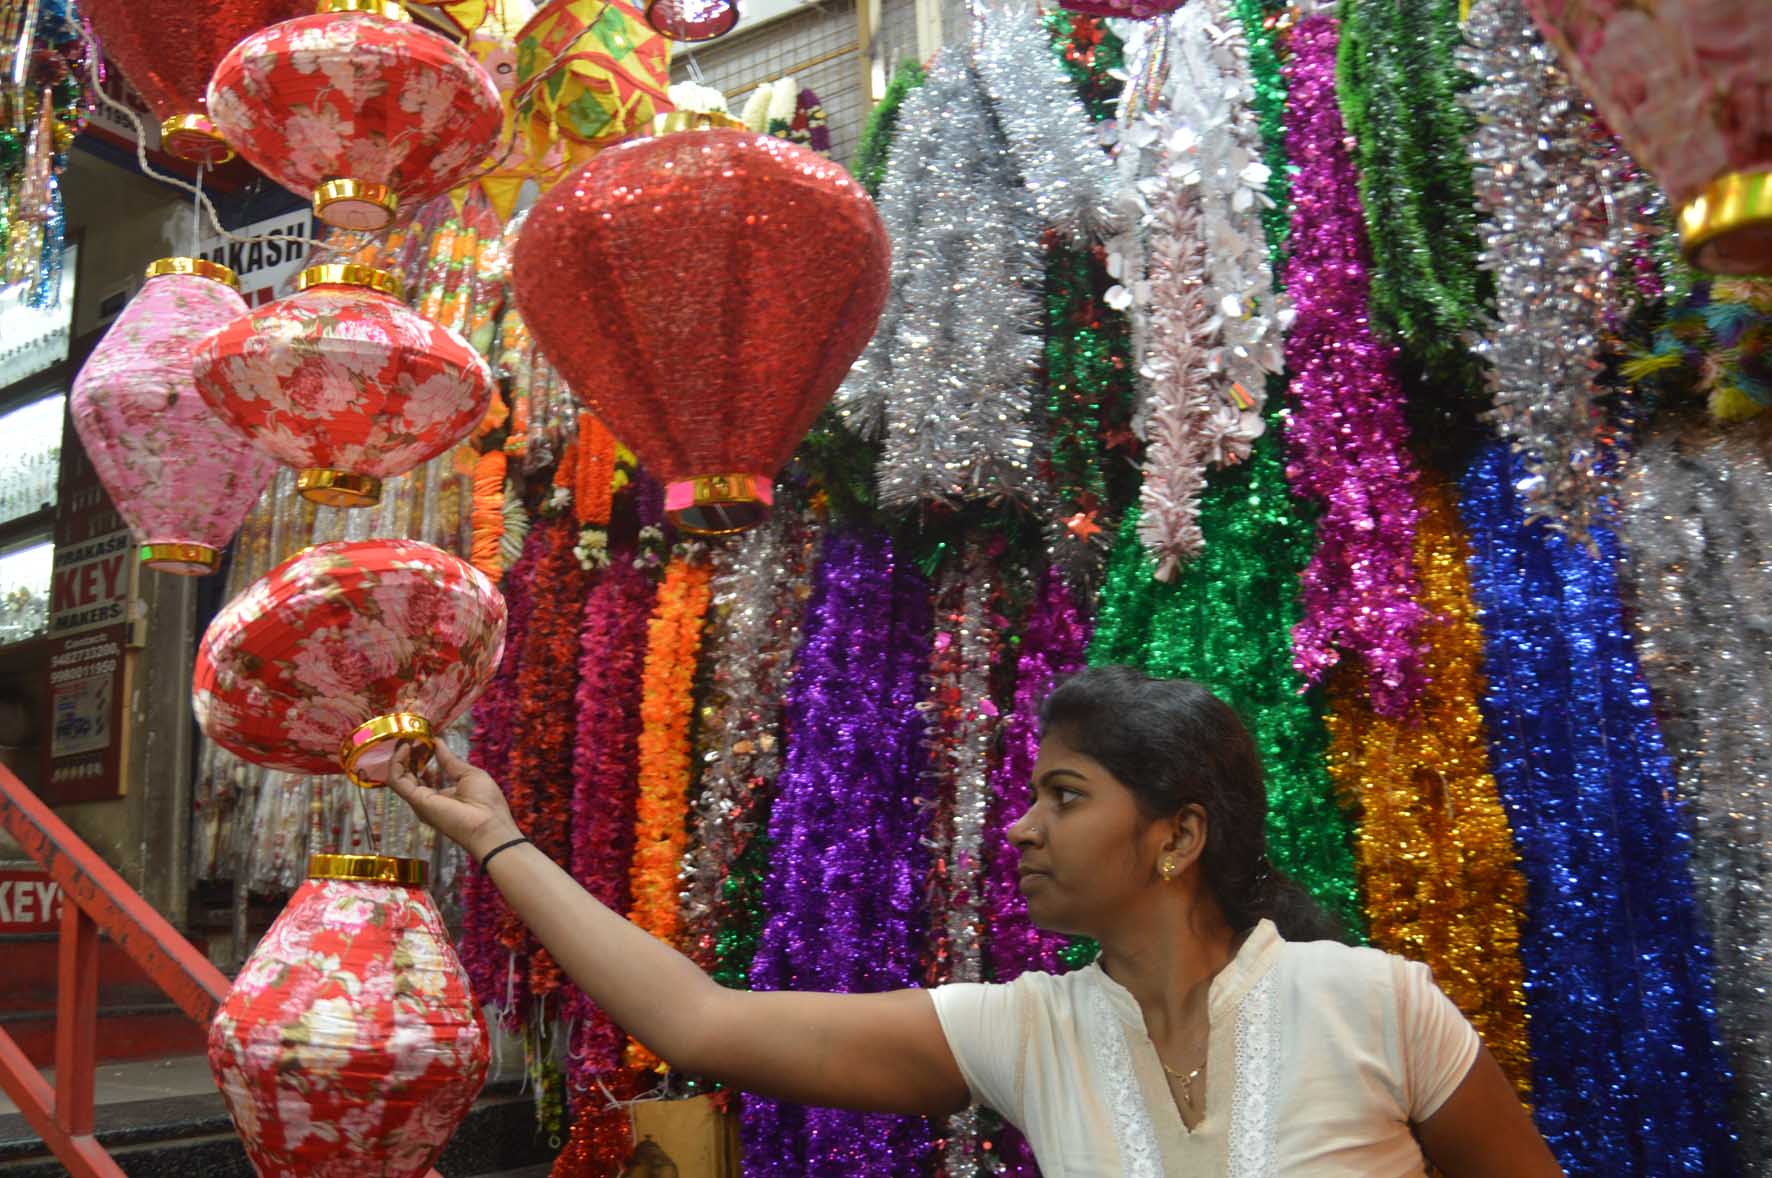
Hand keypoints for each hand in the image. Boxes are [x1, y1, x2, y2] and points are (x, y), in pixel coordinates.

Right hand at [388, 739, 522, 862]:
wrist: (489, 826)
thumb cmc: (486, 803)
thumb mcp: (468, 774)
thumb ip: (449, 760)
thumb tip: (437, 742)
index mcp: (442, 794)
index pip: (423, 774)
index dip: (421, 755)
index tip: (424, 740)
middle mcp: (427, 799)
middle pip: (409, 774)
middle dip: (409, 753)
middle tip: (412, 735)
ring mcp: (420, 801)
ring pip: (399, 776)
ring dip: (400, 755)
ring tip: (407, 737)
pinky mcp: (416, 800)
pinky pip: (397, 780)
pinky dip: (397, 763)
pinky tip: (406, 747)